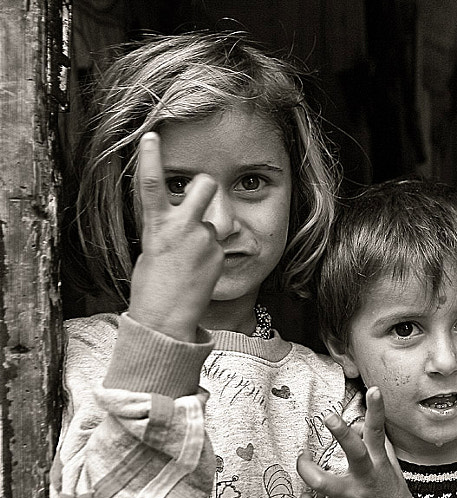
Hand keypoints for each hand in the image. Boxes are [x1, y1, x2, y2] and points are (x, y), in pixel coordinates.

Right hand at [127, 132, 221, 341]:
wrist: (166, 317)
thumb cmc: (152, 283)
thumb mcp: (152, 246)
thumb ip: (167, 225)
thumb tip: (182, 216)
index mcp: (157, 224)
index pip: (153, 184)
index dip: (151, 157)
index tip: (151, 136)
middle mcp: (183, 227)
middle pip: (206, 185)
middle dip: (206, 185)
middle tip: (200, 193)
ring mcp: (204, 240)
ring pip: (213, 220)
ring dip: (207, 229)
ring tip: (192, 254)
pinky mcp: (218, 254)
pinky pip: (218, 244)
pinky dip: (210, 253)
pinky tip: (199, 271)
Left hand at [298, 387, 418, 497]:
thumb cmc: (388, 488)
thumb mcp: (387, 462)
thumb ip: (372, 441)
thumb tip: (355, 421)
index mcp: (378, 460)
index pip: (378, 431)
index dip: (377, 410)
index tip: (374, 390)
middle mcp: (367, 476)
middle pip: (355, 452)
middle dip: (342, 434)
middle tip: (330, 417)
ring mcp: (354, 497)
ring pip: (323, 483)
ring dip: (305, 470)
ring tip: (302, 461)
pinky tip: (305, 496)